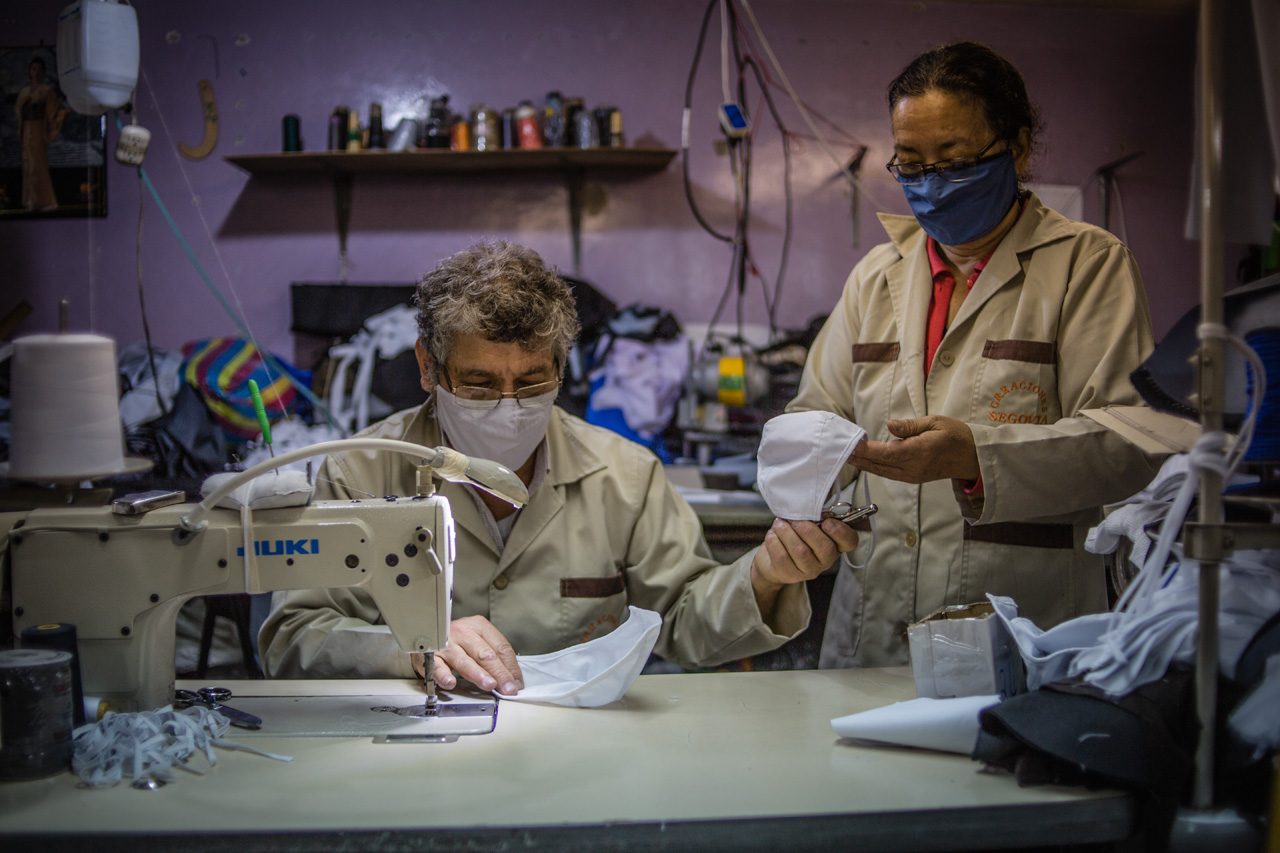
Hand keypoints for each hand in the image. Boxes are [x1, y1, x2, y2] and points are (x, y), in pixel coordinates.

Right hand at [411, 615, 523, 695]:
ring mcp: (445, 643)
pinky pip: (437, 666)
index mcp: (478, 625)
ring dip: (478, 674)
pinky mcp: (429, 655)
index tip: (517, 683)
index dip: (511, 667)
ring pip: (464, 660)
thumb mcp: (477, 642)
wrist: (424, 635)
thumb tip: (513, 680)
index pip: (501, 647)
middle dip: (499, 673)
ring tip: (489, 685)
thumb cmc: (455, 641)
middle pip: (486, 654)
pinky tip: (450, 683)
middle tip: (508, 688)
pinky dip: (444, 675)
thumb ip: (495, 658)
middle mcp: (462, 631)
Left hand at [750, 518, 859, 617]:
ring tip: (779, 524)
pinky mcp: (790, 574)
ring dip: (787, 532)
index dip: (840, 531)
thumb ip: (815, 517)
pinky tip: (773, 535)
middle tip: (794, 521)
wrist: (773, 559)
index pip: (850, 542)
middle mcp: (826, 561)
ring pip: (800, 551)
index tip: (826, 522)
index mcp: (835, 545)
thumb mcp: (808, 524)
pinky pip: (782, 557)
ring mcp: (809, 570)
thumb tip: (811, 507)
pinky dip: (775, 541)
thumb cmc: (795, 536)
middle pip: (825, 547)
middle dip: (807, 529)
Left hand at [849, 416, 978, 483]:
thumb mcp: (936, 422)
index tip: (850, 445)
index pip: (885, 453)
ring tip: (846, 455)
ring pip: (881, 472)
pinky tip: (864, 461)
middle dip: (858, 458)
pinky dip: (875, 467)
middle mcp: (913, 467)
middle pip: (879, 465)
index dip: (866, 450)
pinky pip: (889, 474)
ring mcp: (912, 475)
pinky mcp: (913, 478)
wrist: (973, 457)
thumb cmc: (956, 435)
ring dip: (864, 464)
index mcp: (918, 452)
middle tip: (839, 450)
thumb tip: (889, 425)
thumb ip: (910, 426)